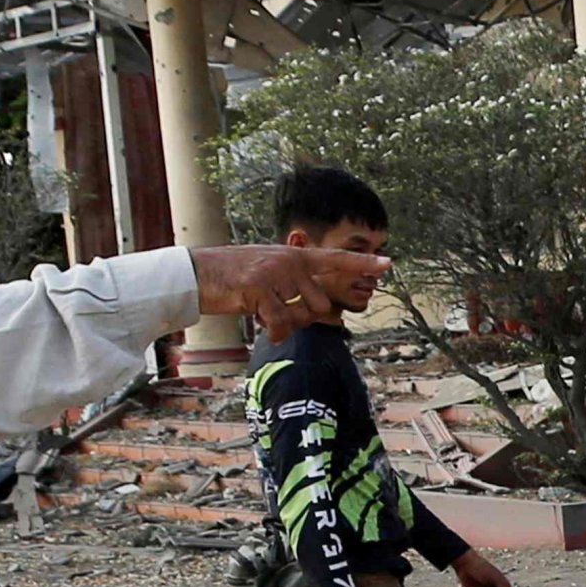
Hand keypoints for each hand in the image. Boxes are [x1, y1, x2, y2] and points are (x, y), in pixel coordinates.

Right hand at [193, 244, 388, 336]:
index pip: (335, 259)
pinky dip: (275, 332)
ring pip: (303, 315)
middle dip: (305, 318)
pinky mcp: (259, 288)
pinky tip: (262, 327)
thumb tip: (329, 312)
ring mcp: (275, 273)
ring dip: (288, 325)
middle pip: (321, 304)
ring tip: (264, 315)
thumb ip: (297, 286)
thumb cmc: (231, 277)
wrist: (196, 273)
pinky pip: (282, 322)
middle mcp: (289, 261)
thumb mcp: (268, 273)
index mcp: (294, 255)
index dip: (362, 264)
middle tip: (278, 315)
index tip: (389, 264)